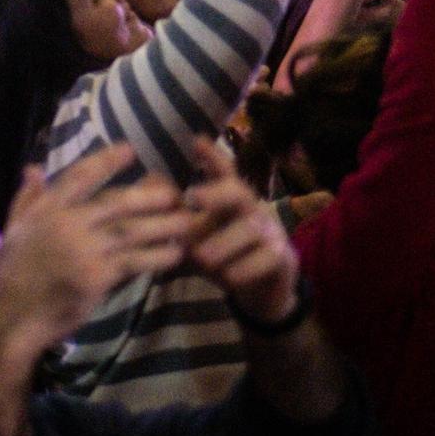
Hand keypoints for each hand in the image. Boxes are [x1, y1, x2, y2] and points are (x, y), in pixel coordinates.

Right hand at [0, 145, 192, 356]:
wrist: (12, 316)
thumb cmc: (11, 274)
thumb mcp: (14, 229)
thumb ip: (27, 198)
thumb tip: (34, 168)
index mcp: (45, 210)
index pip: (79, 176)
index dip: (105, 161)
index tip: (130, 150)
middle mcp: (65, 224)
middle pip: (115, 202)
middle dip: (148, 195)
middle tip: (175, 192)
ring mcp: (83, 251)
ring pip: (131, 231)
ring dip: (163, 225)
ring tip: (187, 221)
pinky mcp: (96, 278)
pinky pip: (134, 262)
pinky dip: (157, 257)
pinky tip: (175, 254)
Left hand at [181, 139, 299, 325]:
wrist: (257, 294)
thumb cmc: (222, 258)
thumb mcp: (194, 238)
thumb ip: (177, 214)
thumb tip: (151, 179)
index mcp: (230, 200)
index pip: (224, 172)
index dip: (212, 157)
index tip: (197, 141)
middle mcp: (253, 208)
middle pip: (238, 190)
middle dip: (217, 191)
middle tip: (193, 197)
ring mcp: (271, 231)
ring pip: (249, 228)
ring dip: (222, 244)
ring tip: (202, 258)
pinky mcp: (283, 256)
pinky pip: (266, 257)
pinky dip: (243, 268)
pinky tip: (229, 277)